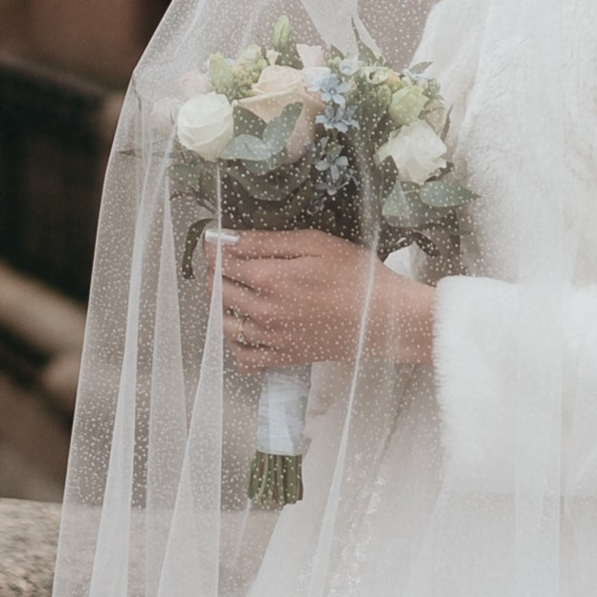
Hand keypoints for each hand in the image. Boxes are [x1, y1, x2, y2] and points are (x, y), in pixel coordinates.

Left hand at [207, 230, 433, 370]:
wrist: (384, 319)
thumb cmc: (356, 276)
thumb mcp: (314, 244)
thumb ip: (268, 242)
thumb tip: (231, 239)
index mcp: (269, 279)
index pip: (223, 263)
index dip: (213, 249)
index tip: (212, 242)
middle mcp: (264, 311)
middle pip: (218, 292)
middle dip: (214, 273)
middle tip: (223, 263)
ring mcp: (272, 338)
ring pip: (224, 326)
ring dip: (220, 307)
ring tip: (231, 294)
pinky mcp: (285, 356)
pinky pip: (245, 357)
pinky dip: (237, 345)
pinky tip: (244, 330)